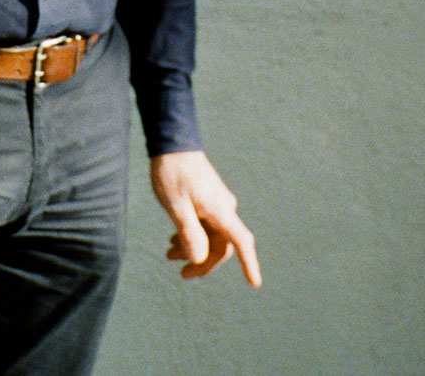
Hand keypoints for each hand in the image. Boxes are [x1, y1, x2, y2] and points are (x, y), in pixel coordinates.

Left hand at [150, 150, 260, 287]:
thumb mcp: (175, 204)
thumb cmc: (172, 171)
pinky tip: (175, 240)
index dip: (250, 263)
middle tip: (182, 273)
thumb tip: (200, 259)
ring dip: (194, 249)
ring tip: (169, 255)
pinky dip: (192, 235)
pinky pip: (205, 225)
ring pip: (211, 236)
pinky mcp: (208, 199)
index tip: (255, 284)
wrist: (172, 141)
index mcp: (220, 209)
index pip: (241, 241)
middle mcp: (224, 207)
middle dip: (203, 262)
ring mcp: (217, 203)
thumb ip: (189, 232)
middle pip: (222, 246)